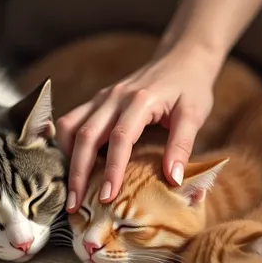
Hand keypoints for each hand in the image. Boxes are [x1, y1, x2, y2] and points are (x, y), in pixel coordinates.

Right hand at [57, 42, 220, 210]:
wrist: (181, 58)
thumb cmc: (191, 87)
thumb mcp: (194, 114)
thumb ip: (182, 145)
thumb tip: (173, 179)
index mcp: (139, 100)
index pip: (119, 138)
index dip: (111, 170)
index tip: (106, 197)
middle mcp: (114, 97)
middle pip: (86, 135)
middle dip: (78, 172)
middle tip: (74, 204)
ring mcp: (102, 97)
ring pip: (71, 126)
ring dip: (66, 158)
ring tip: (70, 189)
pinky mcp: (97, 101)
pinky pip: (72, 121)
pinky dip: (67, 144)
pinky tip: (72, 165)